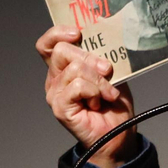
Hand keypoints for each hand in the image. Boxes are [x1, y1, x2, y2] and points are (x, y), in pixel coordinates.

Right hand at [35, 25, 138, 167]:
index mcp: (64, 67)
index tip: (77, 33)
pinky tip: (99, 102)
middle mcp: (55, 79)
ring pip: (74, 69)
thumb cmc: (113, 104)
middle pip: (61, 51)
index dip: (58, 33)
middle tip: (107, 71)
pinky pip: (76, 86)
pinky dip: (94, 91)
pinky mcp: (59, 107)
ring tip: (107, 93)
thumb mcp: (110, 72)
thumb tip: (100, 41)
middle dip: (89, 58)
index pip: (48, 44)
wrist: (118, 134)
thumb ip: (100, 56)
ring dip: (98, 80)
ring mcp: (55, 93)